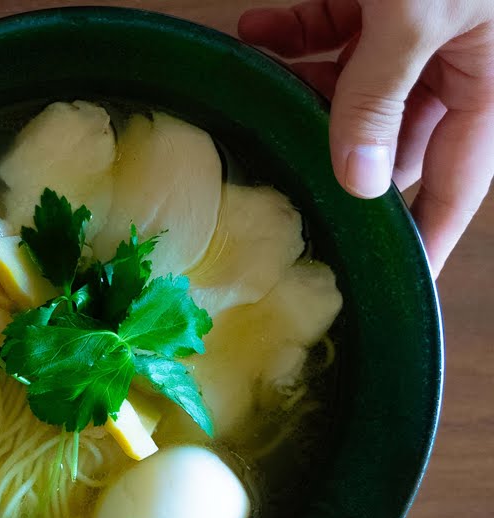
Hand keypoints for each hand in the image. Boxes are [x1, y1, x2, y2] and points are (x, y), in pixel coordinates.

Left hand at [240, 0, 493, 274]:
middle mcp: (452, 62)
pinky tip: (255, 32)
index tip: (393, 282)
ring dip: (301, 89)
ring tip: (263, 93)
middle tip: (281, 178)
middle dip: (334, 153)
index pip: (455, 184)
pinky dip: (291, 34)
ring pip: (350, 86)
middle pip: (390, 136)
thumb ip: (380, 94)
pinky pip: (330, 28)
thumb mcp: (416, 17)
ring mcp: (414, 28)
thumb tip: (357, 179)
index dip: (425, 237)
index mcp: (486, 82)